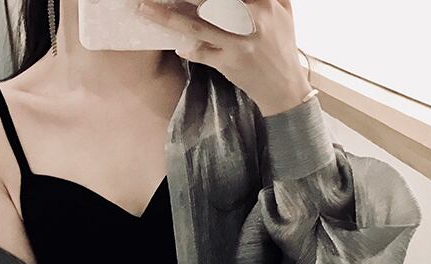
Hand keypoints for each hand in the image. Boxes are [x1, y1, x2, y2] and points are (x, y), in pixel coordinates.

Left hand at [136, 0, 312, 115]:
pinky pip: (201, 54)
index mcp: (267, 3)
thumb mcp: (284, 14)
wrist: (284, 88)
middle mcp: (253, 20)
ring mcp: (239, 43)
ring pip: (198, 26)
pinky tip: (175, 44)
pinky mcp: (229, 64)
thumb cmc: (282, 48)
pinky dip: (187, 49)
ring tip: (146, 9)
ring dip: (169, 18)